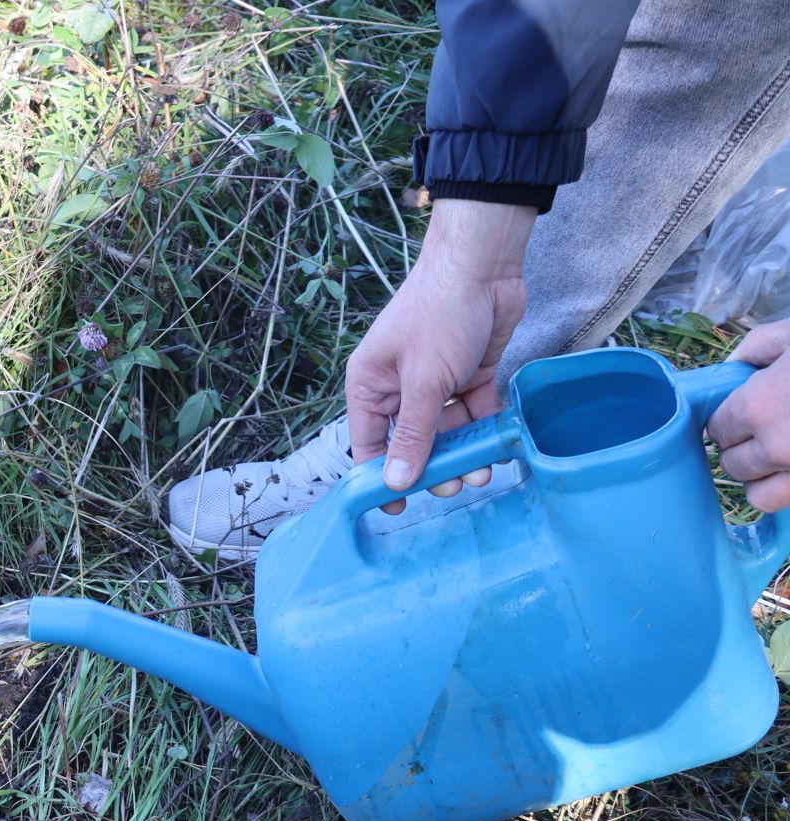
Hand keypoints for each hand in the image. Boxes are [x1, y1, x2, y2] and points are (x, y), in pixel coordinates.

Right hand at [345, 200, 535, 510]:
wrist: (482, 266)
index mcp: (370, 385)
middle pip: (411, 441)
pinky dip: (484, 429)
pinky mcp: (468, 374)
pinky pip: (473, 412)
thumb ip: (414, 434)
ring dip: (462, 452)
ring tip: (481, 472)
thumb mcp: (424, 381)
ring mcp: (434, 381)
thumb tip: (394, 482)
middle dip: (431, 467)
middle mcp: (398, 387)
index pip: (369, 442)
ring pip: (447, 430)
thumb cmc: (439, 314)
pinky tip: (497, 446)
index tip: (396, 508)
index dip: (380, 477)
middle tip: (452, 486)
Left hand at [708, 320, 789, 511]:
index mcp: (758, 407)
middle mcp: (776, 447)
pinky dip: (784, 492)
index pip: (717, 430)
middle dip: (742, 448)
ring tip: (775, 456)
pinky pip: (785, 505)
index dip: (728, 421)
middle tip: (762, 431)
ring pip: (757, 495)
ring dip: (760, 477)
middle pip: (733, 464)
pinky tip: (789, 472)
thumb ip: (759, 347)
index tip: (741, 414)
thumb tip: (735, 362)